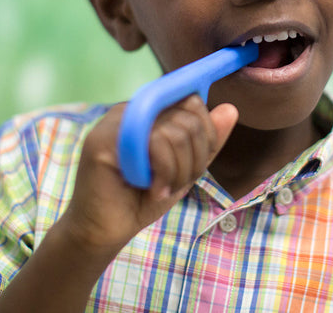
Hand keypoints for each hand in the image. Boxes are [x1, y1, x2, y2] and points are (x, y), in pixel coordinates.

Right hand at [59, 95, 237, 253]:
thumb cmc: (142, 197)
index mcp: (148, 111)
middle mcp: (131, 109)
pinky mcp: (103, 140)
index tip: (195, 163)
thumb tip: (231, 109)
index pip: (191, 100)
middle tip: (178, 182)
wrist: (102, 232)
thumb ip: (206, 140)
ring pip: (175, 131)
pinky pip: (155, 143)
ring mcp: (115, 122)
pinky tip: (154, 190)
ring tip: (164, 188)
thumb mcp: (185, 168)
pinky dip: (165, 173)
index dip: (205, 132)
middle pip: (188, 115)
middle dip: (195, 157)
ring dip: (180, 170)